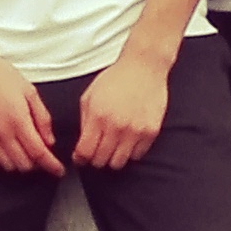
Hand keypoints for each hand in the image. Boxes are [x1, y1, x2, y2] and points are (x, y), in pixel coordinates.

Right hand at [0, 36, 61, 174]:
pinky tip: (8, 151)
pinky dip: (2, 161)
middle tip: (42, 155)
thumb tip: (49, 140)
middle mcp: (2, 132)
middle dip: (37, 164)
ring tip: (25, 151)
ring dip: (20, 163)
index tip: (58, 170)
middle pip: (24, 164)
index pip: (39, 153)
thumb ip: (42, 117)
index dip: (51, 165)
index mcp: (18, 119)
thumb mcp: (29, 91)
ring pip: (8, 165)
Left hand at [74, 43, 171, 169]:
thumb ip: (84, 122)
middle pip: (101, 161)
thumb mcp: (90, 96)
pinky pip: (137, 155)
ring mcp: (135, 131)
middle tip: (97, 151)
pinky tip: (127, 140)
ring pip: (119, 163)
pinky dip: (130, 152)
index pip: (85, 152)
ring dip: (112, 158)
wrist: (144, 67)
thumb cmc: (116, 79)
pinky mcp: (150, 132)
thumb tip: (82, 145)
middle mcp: (116, 126)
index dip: (80, 158)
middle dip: (95, 159)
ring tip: (112, 147)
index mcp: (98, 116)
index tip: (81, 157)